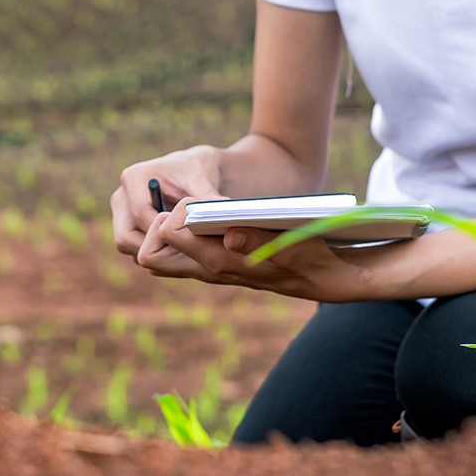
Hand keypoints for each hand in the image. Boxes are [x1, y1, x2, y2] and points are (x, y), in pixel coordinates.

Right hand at [111, 145, 227, 258]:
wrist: (193, 172)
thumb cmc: (197, 171)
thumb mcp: (204, 181)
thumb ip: (209, 199)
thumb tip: (225, 214)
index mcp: (134, 178)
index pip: (141, 215)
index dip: (164, 233)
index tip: (188, 243)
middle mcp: (121, 196)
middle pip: (126, 236)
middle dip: (153, 249)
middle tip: (182, 255)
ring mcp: (121, 213)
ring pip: (127, 245)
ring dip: (151, 253)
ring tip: (181, 253)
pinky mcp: (126, 226)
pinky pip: (133, 248)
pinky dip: (152, 252)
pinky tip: (176, 250)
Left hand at [137, 198, 374, 301]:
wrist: (324, 278)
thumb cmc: (310, 256)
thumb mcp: (291, 244)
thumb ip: (257, 240)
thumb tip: (229, 234)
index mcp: (220, 261)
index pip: (169, 235)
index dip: (173, 211)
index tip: (193, 197)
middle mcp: (207, 270)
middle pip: (151, 255)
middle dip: (152, 229)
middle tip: (176, 203)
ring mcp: (209, 270)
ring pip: (161, 258)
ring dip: (163, 233)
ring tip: (186, 210)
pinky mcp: (216, 264)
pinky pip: (178, 256)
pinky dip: (178, 237)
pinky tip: (200, 218)